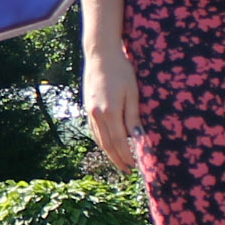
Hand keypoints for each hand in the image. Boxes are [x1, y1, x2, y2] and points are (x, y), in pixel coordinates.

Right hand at [85, 44, 143, 172]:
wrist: (100, 55)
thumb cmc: (121, 70)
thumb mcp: (132, 92)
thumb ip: (133, 117)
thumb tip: (137, 138)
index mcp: (109, 112)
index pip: (119, 142)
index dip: (126, 156)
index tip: (134, 166)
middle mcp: (97, 114)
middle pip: (107, 144)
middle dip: (117, 158)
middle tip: (126, 170)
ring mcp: (90, 111)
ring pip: (99, 138)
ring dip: (109, 152)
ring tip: (119, 161)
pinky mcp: (87, 107)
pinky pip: (94, 130)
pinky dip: (101, 140)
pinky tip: (108, 144)